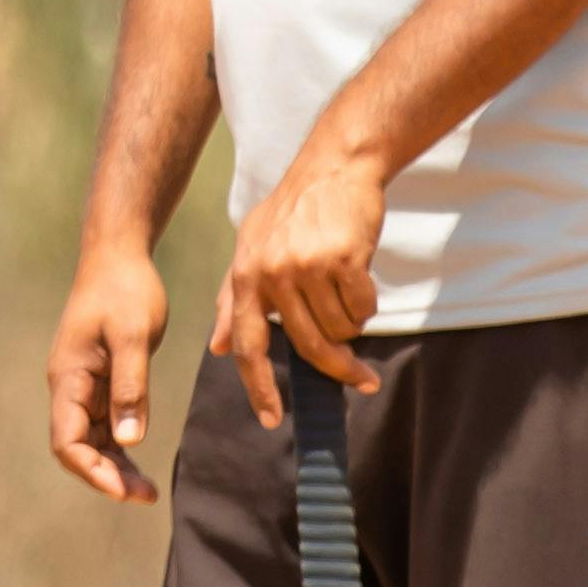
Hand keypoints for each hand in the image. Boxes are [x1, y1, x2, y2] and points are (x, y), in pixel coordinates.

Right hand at [45, 240, 176, 501]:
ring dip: (115, 465)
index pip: (67, 441)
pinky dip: (120, 444)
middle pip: (78, 447)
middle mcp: (69, 386)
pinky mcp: (99, 379)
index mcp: (69, 377)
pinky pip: (105, 423)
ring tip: (147, 489)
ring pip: (92, 439)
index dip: (92, 470)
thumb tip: (128, 441)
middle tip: (146, 495)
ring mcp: (83, 385)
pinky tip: (140, 458)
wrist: (118, 255)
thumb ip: (131, 386)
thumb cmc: (125, 290)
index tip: (123, 491)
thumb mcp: (133, 336)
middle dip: (107, 475)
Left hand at [211, 136, 395, 392]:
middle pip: (308, 346)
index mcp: (245, 277)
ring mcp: (306, 265)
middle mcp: (271, 274)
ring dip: (353, 322)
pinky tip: (362, 276)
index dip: (259, 388)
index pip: (248, 346)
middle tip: (362, 381)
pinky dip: (368, 302)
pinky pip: (364, 307)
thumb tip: (219, 349)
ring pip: (341, 328)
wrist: (334, 167)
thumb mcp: (250, 248)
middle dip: (339, 368)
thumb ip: (233, 300)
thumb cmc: (293, 212)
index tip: (272, 420)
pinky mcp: (342, 257)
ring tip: (349, 291)